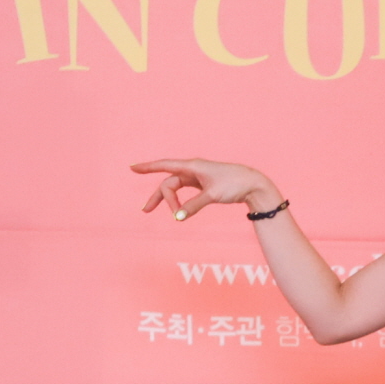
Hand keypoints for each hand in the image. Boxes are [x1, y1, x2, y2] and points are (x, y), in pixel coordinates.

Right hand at [131, 157, 279, 220]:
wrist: (252, 184)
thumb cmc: (234, 185)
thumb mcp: (212, 196)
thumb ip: (193, 206)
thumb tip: (177, 218)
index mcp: (193, 166)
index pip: (164, 165)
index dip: (148, 167)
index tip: (132, 168)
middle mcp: (192, 169)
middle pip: (169, 183)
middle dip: (160, 197)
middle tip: (150, 212)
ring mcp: (197, 176)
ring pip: (175, 187)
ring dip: (167, 200)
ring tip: (152, 211)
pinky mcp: (202, 184)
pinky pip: (184, 190)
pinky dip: (178, 200)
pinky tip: (175, 208)